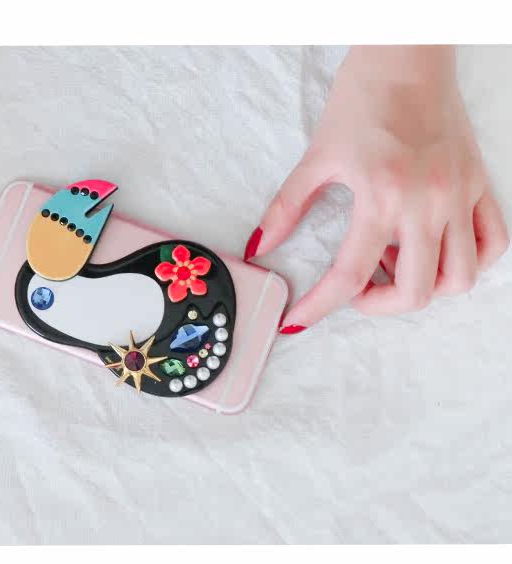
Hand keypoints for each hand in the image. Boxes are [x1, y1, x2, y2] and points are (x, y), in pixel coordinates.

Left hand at [245, 46, 508, 333]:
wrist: (406, 57)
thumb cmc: (361, 100)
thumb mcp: (316, 157)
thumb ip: (286, 208)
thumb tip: (261, 246)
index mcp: (382, 195)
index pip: (350, 274)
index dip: (320, 307)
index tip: (299, 321)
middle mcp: (427, 202)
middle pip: (415, 291)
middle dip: (378, 305)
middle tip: (357, 289)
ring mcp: (460, 196)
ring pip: (459, 278)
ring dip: (424, 287)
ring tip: (395, 260)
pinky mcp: (479, 185)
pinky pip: (493, 243)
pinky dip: (466, 262)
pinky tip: (435, 250)